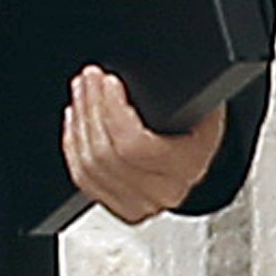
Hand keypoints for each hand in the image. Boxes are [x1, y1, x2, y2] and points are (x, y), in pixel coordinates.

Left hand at [63, 68, 224, 222]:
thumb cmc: (200, 128)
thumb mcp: (203, 105)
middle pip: (106, 155)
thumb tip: (159, 68)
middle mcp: (164, 191)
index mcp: (189, 166)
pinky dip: (72, 147)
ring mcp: (139, 204)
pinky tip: (75, 122)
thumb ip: (180, 91)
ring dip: (79, 124)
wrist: (198, 159)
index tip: (107, 82)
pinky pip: (83, 179)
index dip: (113, 112)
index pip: (135, 146)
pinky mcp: (119, 207)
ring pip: (89, 167)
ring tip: (80, 94)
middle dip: (91, 109)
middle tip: (87, 80)